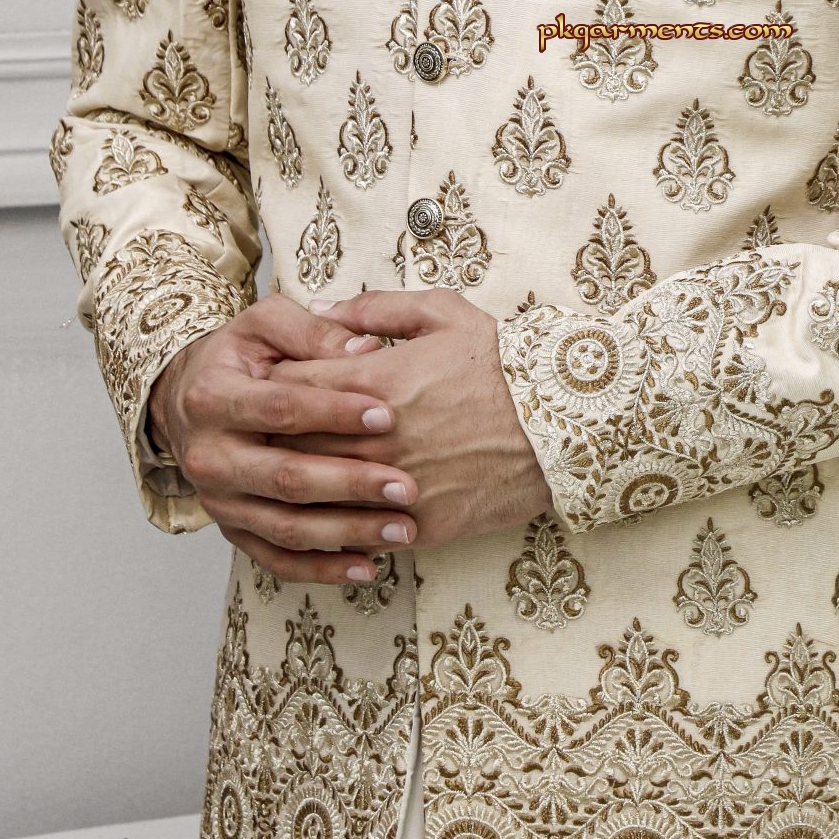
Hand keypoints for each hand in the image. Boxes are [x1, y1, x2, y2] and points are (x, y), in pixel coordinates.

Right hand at [147, 294, 419, 586]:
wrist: (187, 400)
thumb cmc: (240, 357)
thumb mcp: (265, 324)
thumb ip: (314, 332)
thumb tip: (367, 350)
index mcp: (213, 398)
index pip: (280, 409)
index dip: (334, 412)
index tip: (388, 414)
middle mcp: (209, 456)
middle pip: (285, 477)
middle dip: (350, 483)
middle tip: (406, 485)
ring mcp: (220, 501)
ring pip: (286, 526)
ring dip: (347, 532)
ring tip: (403, 528)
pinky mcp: (233, 530)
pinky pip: (277, 559)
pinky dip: (322, 569)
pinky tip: (369, 566)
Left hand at [271, 287, 553, 547]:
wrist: (566, 421)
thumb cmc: (504, 363)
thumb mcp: (443, 314)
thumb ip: (374, 309)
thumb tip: (321, 308)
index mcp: (371, 381)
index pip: (285, 386)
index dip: (272, 385)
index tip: (275, 387)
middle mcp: (374, 437)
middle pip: (288, 444)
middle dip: (275, 437)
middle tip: (272, 434)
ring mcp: (394, 484)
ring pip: (316, 494)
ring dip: (301, 485)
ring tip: (296, 475)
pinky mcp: (419, 523)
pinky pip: (360, 531)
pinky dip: (343, 523)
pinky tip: (339, 513)